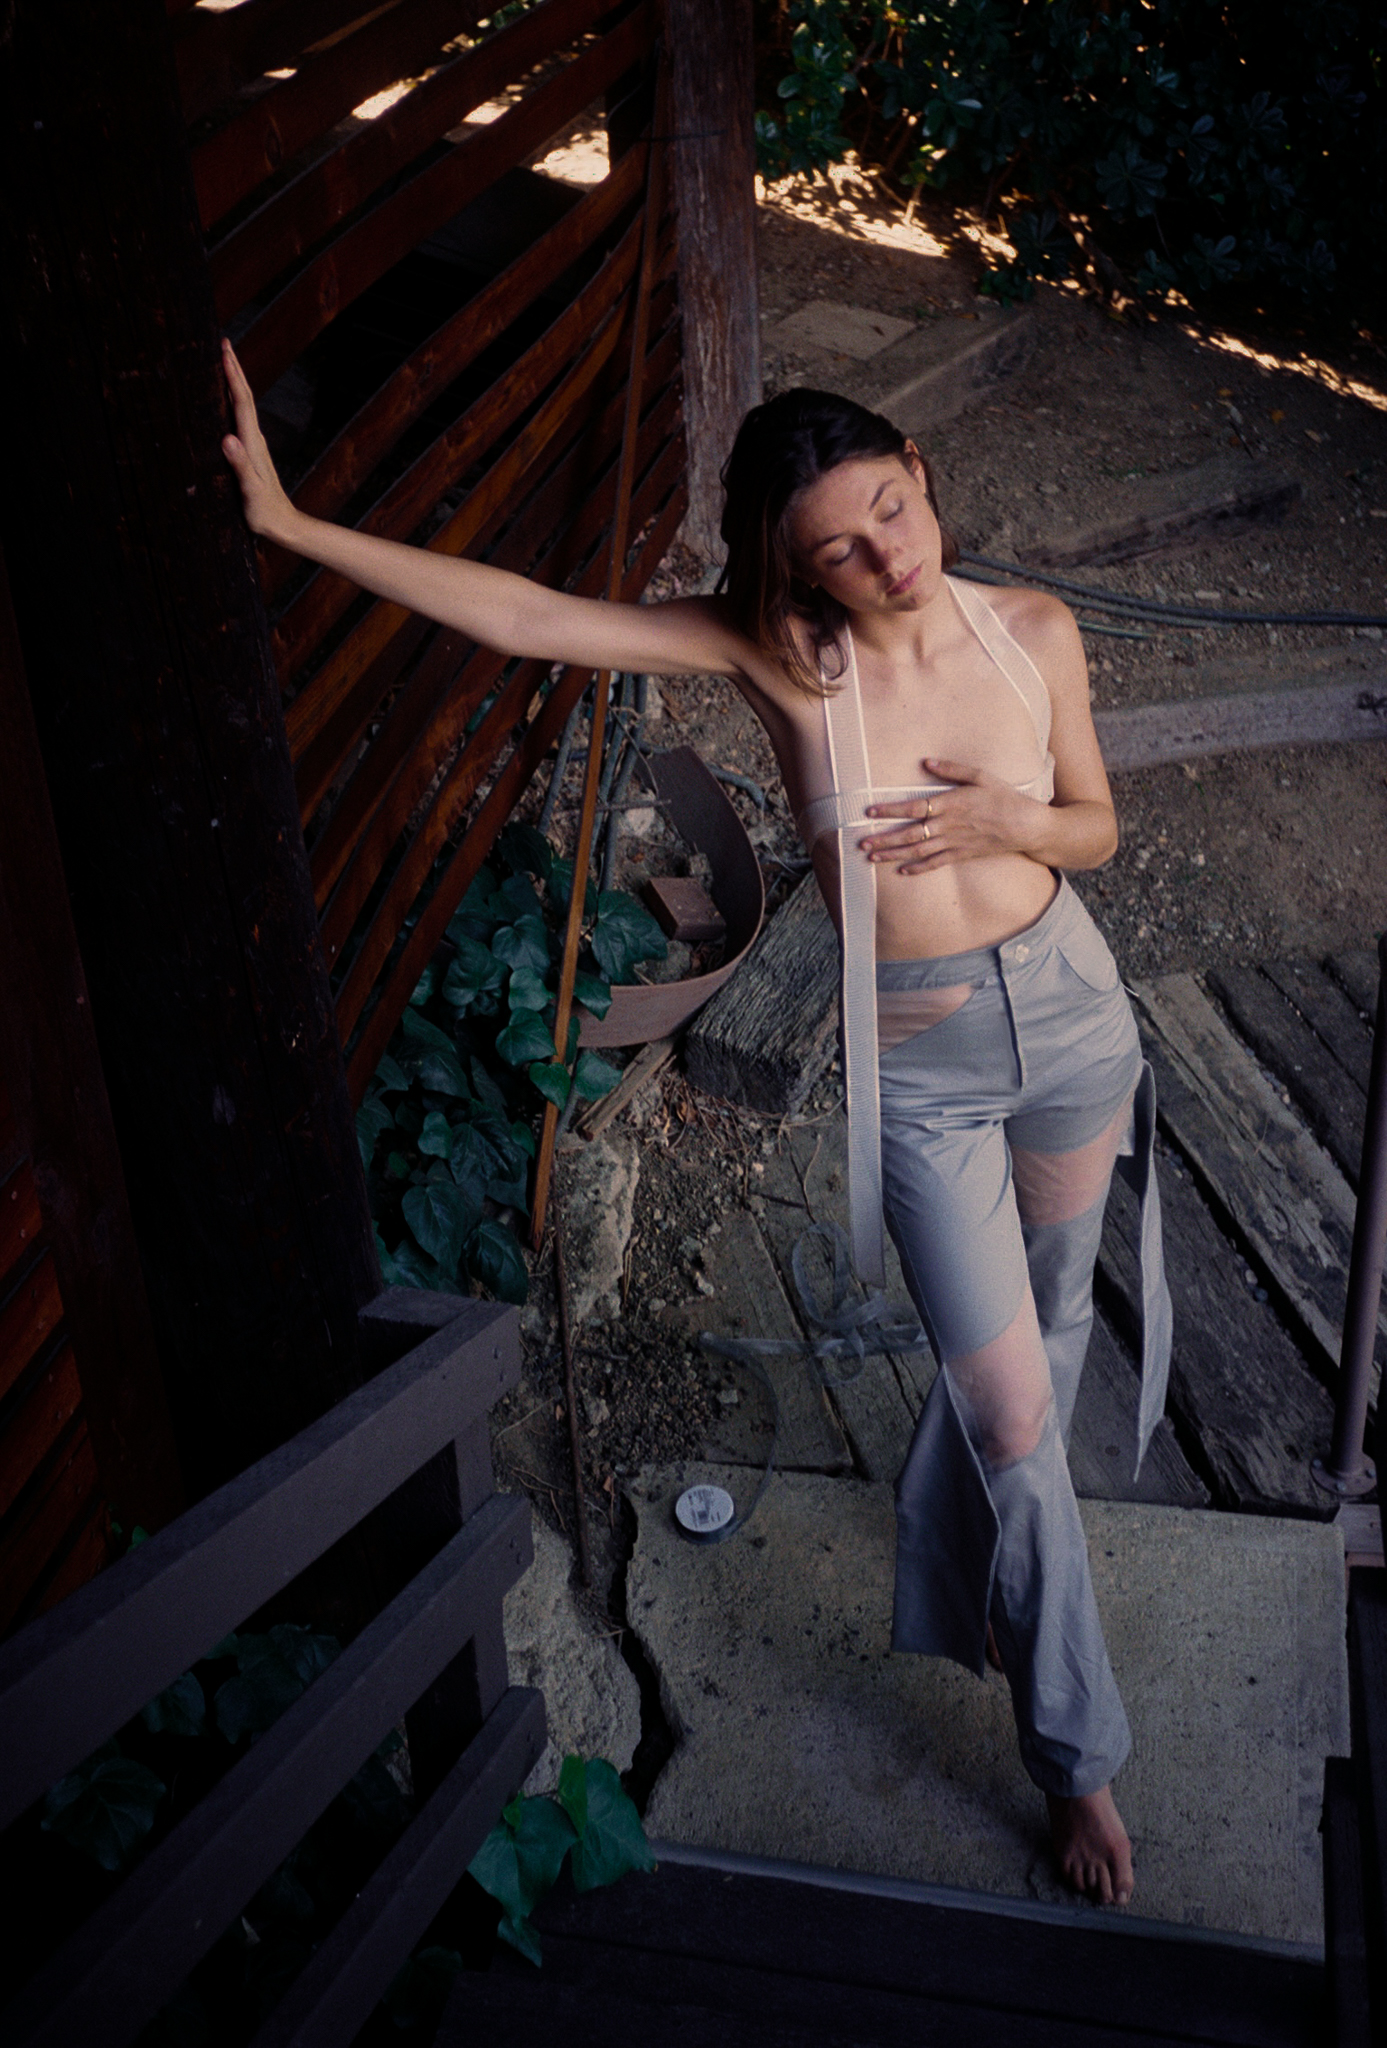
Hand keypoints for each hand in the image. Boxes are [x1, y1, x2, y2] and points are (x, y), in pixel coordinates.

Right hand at [220, 338, 298, 544]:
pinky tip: (225, 401)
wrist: (284, 526)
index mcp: (253, 444)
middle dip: (234, 369)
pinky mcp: (251, 453)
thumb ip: (241, 465)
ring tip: (222, 362)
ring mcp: (254, 445)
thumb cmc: (266, 512)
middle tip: (222, 344)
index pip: (242, 401)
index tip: (224, 350)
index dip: (233, 375)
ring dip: (234, 382)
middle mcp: (255, 439)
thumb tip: (228, 438)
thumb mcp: (251, 491)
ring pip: (242, 405)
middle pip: (244, 397)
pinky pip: (239, 419)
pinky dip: (232, 402)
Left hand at [858, 757, 1044, 874]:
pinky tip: (901, 871)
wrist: (1027, 826)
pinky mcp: (962, 855)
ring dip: (893, 854)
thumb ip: (952, 769)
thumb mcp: (981, 776)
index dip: (890, 810)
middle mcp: (949, 825)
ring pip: (917, 851)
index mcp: (951, 803)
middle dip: (883, 839)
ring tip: (872, 857)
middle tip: (861, 843)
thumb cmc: (1004, 797)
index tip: (869, 811)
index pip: (913, 808)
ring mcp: (954, 842)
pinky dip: (918, 869)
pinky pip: (935, 864)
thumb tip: (926, 761)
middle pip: (909, 834)